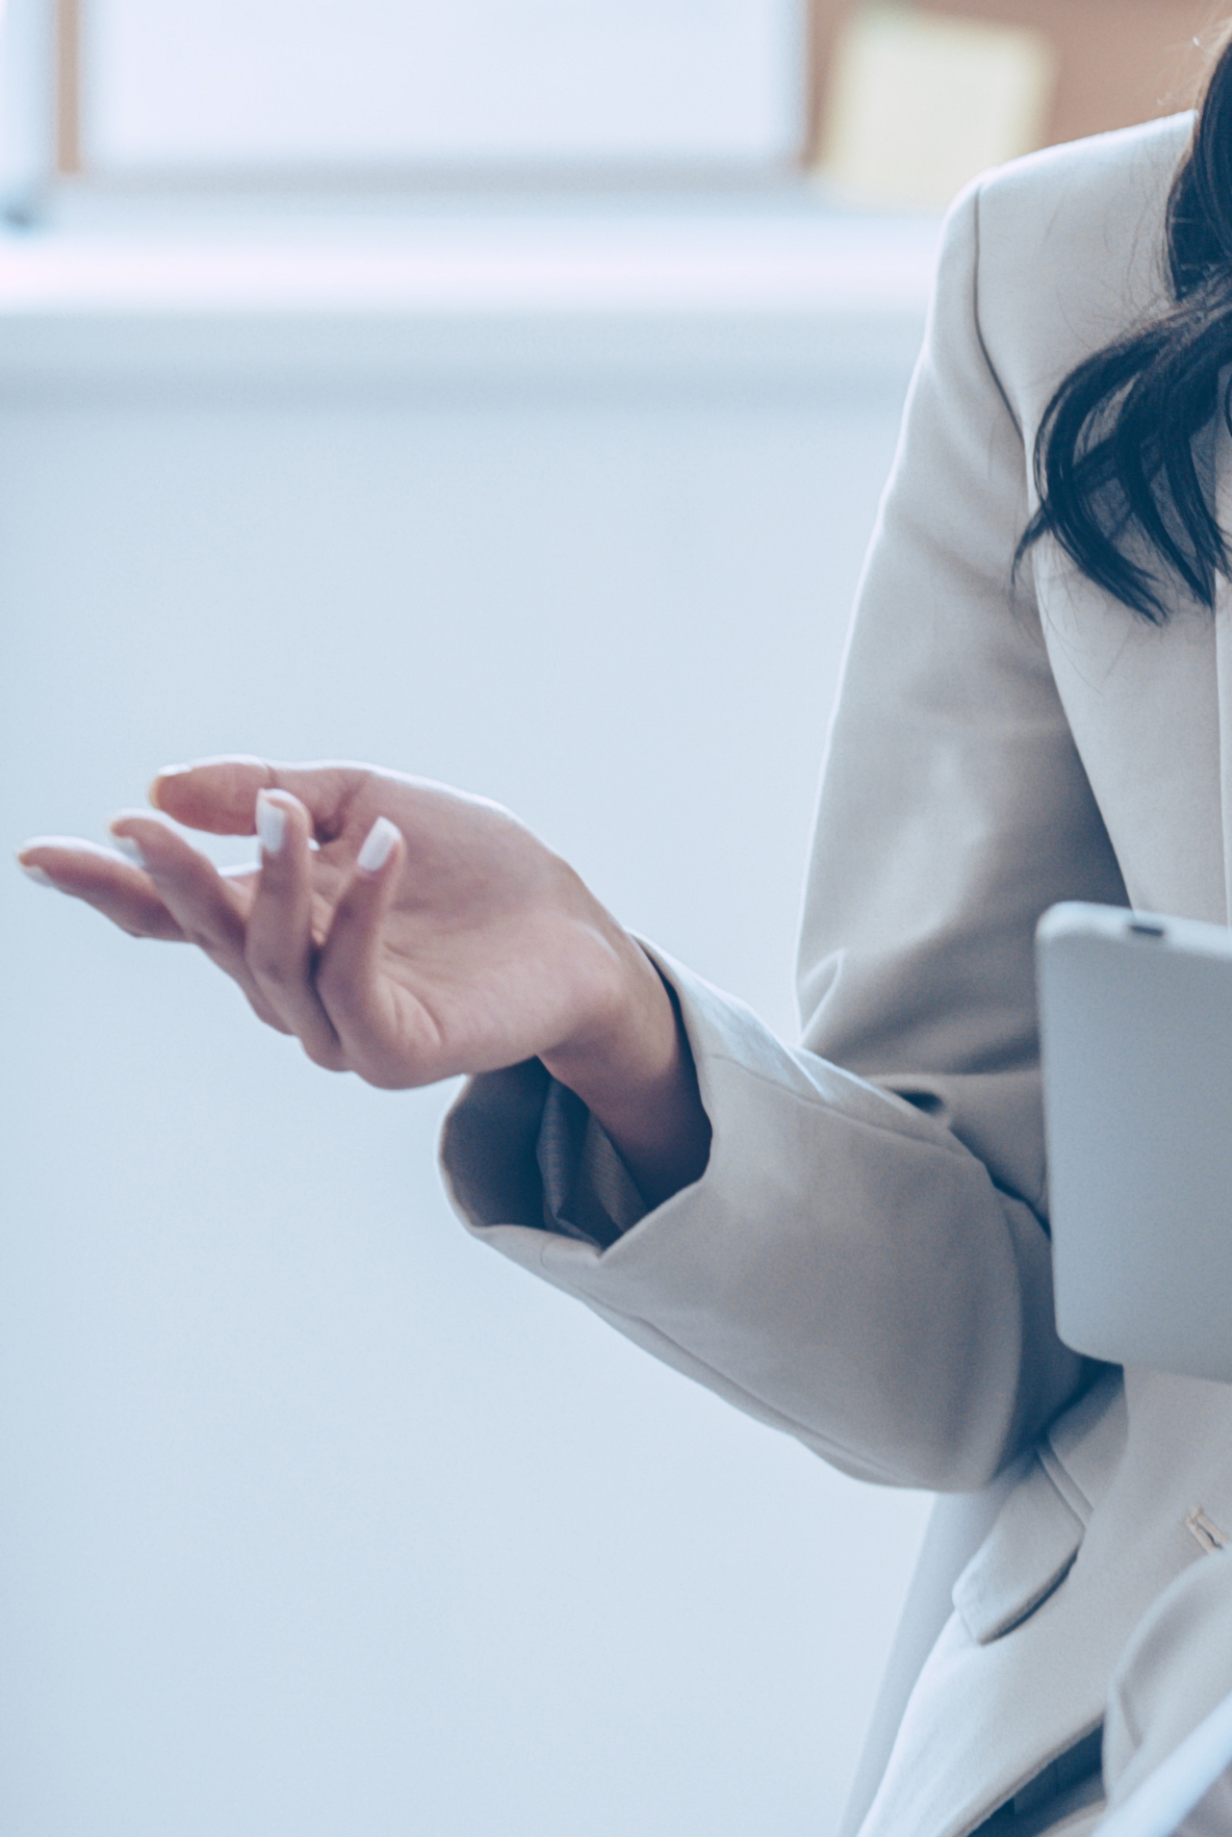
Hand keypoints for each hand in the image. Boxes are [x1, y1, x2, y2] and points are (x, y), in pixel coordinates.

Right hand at [20, 758, 709, 1195]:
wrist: (574, 922)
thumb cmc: (472, 863)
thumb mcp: (362, 795)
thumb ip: (267, 790)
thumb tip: (159, 786)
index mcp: (276, 921)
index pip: (173, 913)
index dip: (108, 888)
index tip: (37, 853)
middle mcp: (293, 983)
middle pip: (211, 933)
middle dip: (175, 878)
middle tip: (141, 824)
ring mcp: (338, 1025)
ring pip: (274, 958)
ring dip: (275, 881)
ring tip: (294, 812)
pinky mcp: (394, 1050)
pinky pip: (352, 985)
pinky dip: (361, 913)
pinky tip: (383, 847)